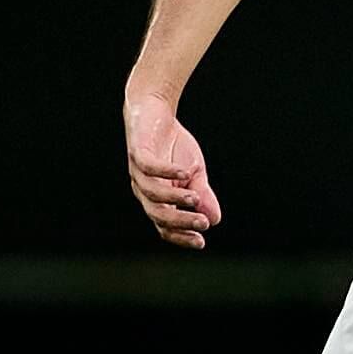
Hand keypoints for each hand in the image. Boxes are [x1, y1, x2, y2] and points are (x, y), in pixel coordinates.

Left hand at [125, 89, 220, 247]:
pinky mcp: (137, 152)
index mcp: (158, 200)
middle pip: (158, 215)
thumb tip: (215, 219)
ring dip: (174, 198)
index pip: (165, 226)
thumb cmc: (173, 147)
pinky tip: (185, 171)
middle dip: (180, 222)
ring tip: (195, 198)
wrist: (156, 112)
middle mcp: (144, 190)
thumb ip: (202, 196)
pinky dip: (166, 171)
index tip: (202, 242)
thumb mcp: (194, 173)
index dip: (181, 236)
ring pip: (152, 193)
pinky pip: (149, 166)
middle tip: (203, 224)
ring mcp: (138, 172)